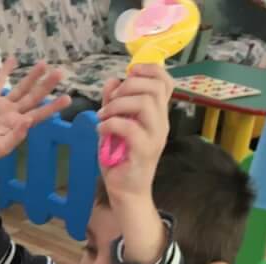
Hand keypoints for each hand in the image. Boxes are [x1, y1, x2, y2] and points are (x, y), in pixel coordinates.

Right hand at [0, 58, 68, 165]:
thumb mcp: (0, 148)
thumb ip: (15, 137)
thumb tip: (28, 121)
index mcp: (20, 125)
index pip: (40, 113)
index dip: (53, 106)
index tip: (67, 98)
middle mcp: (15, 113)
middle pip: (33, 97)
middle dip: (46, 85)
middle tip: (60, 72)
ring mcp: (3, 106)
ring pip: (20, 88)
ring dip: (31, 76)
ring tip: (43, 63)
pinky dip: (4, 72)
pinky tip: (12, 59)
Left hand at [96, 64, 173, 203]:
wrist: (125, 192)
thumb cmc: (120, 160)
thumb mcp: (114, 126)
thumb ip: (113, 103)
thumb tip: (112, 80)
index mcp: (157, 114)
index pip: (165, 82)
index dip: (149, 70)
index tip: (129, 72)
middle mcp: (161, 122)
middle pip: (154, 88)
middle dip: (128, 86)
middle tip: (109, 100)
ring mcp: (155, 136)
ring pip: (144, 104)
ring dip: (117, 105)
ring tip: (102, 116)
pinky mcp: (144, 150)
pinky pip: (129, 127)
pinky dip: (111, 124)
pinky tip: (100, 130)